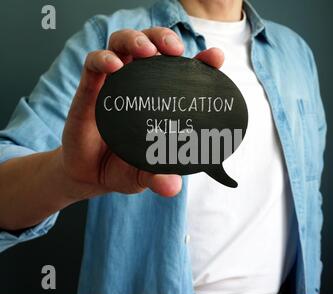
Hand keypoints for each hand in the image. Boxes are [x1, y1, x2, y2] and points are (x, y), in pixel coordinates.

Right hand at [60, 28, 223, 198]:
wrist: (89, 174)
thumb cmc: (123, 167)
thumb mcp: (144, 174)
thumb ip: (158, 177)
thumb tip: (173, 187)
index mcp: (159, 99)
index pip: (182, 73)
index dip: (200, 62)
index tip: (215, 58)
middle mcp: (139, 85)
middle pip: (152, 46)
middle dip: (165, 39)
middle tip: (175, 49)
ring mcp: (114, 84)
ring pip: (123, 44)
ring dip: (137, 40)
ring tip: (147, 51)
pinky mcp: (90, 89)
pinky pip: (94, 64)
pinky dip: (104, 59)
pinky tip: (114, 66)